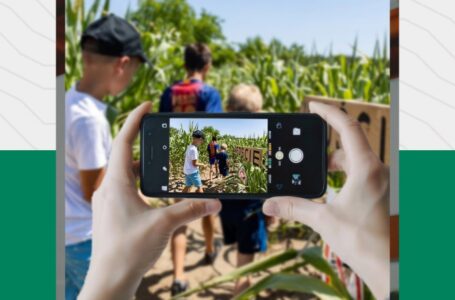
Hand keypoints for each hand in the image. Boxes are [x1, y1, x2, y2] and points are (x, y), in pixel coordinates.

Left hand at [78, 102, 220, 299]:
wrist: (109, 280)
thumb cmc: (128, 251)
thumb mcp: (164, 225)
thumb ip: (191, 209)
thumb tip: (215, 201)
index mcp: (116, 184)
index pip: (123, 141)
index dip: (134, 120)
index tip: (147, 106)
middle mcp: (109, 189)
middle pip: (125, 156)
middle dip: (144, 143)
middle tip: (163, 135)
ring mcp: (109, 203)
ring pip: (127, 174)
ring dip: (144, 166)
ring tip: (165, 161)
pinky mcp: (113, 214)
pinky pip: (127, 189)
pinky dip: (141, 183)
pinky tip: (157, 191)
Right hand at [263, 102, 389, 299]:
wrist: (391, 266)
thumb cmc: (365, 242)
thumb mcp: (324, 220)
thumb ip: (295, 208)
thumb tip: (270, 204)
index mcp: (367, 170)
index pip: (348, 128)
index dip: (329, 113)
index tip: (313, 106)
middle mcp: (380, 172)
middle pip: (350, 147)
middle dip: (327, 150)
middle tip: (309, 155)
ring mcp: (385, 183)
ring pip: (358, 163)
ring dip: (338, 167)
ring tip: (319, 178)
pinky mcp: (385, 195)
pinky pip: (364, 176)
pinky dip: (348, 178)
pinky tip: (336, 195)